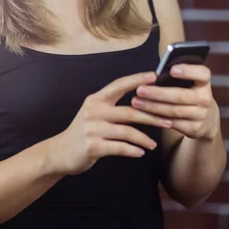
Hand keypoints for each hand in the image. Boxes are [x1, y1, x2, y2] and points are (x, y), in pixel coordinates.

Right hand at [51, 71, 172, 176]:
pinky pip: (119, 147)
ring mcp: (92, 129)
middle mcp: (94, 111)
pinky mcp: (92, 146)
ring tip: (153, 145)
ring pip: (126, 131)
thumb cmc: (84, 132)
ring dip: (144, 138)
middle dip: (152, 117)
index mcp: (96, 99)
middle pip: (129, 111)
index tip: (155, 75)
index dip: (137, 79)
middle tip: (168, 121)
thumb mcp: (94, 113)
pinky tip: (140, 153)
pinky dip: (132, 151)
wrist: (60, 153)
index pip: (119, 85)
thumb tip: (142, 101)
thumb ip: (112, 107)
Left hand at [131, 64, 219, 140]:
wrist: (205, 118)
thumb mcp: (189, 83)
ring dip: (153, 107)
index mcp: (204, 82)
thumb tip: (154, 71)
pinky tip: (144, 114)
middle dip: (158, 93)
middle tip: (140, 90)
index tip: (172, 69)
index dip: (188, 71)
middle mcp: (206, 98)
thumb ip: (175, 76)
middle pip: (181, 95)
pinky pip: (172, 123)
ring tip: (136, 102)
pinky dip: (156, 119)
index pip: (202, 73)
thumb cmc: (189, 92)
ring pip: (174, 111)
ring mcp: (202, 115)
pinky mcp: (195, 128)